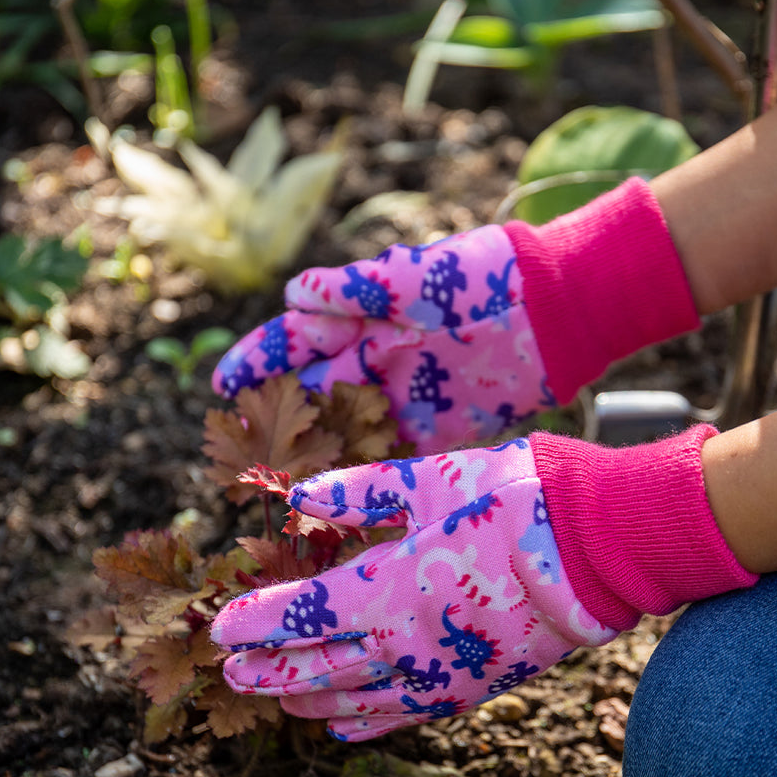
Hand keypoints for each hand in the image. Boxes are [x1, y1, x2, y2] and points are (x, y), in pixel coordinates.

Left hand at [210, 438, 616, 740]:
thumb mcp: (434, 479)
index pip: (302, 614)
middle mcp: (407, 641)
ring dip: (311, 699)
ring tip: (280, 700)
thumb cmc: (519, 501)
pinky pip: (407, 715)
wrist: (600, 549)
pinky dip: (369, 722)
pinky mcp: (474, 685)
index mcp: (390, 585)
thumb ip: (363, 491)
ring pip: (358, 698)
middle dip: (269, 670)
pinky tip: (346, 726)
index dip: (257, 622)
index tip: (221, 625)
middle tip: (230, 674)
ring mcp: (442, 671)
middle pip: (320, 666)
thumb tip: (300, 496)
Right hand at [212, 227, 554, 453]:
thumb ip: (358, 290)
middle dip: (279, 417)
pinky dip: (366, 473)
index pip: (299, 338)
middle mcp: (378, 357)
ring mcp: (406, 394)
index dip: (260, 360)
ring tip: (279, 485)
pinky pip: (391, 452)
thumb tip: (292, 295)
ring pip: (348, 428)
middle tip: (240, 452)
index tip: (222, 386)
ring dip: (317, 453)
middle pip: (315, 390)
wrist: (553, 309)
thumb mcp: (416, 276)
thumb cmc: (482, 277)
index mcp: (366, 315)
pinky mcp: (438, 425)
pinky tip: (340, 499)